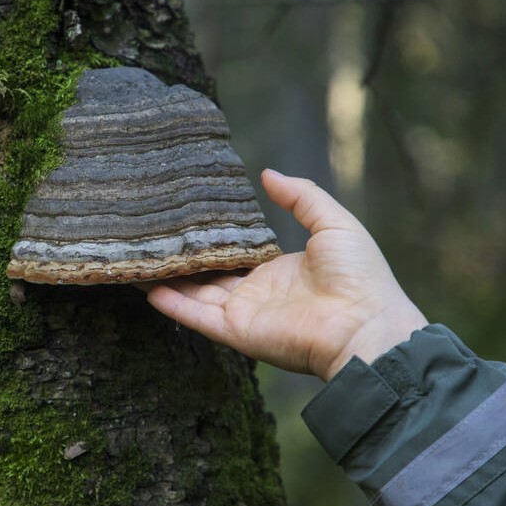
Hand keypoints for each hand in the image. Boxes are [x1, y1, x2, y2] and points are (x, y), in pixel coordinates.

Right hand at [145, 169, 427, 380]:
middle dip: (185, 259)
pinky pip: (195, 316)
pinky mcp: (235, 331)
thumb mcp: (333, 223)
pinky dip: (171, 304)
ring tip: (140, 259)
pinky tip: (146, 286)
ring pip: (196, 293)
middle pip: (211, 274)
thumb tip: (267, 174)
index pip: (238, 254)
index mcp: (280, 271)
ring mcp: (244, 313)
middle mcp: (258, 293)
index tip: (189, 219)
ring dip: (169, 279)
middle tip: (156, 237)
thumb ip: (301, 196)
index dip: (215, 239)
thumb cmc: (359, 276)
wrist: (365, 326)